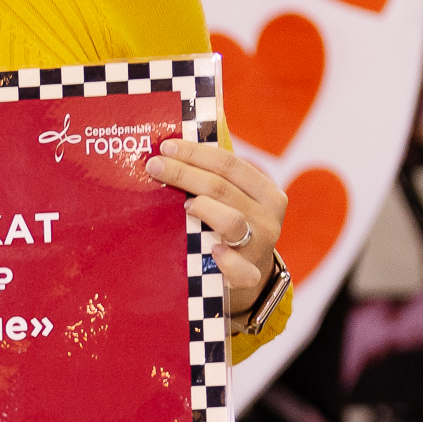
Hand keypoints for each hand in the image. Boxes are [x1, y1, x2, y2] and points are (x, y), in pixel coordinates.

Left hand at [146, 139, 287, 316]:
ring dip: (203, 208)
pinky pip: (240, 269)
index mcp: (267, 192)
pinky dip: (227, 260)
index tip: (166, 146)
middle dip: (184, 173)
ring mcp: (260, 246)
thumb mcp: (235, 200)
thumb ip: (215, 178)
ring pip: (231, 221)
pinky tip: (213, 251)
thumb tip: (172, 150)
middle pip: (222, 188)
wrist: (251, 273)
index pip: (228, 164)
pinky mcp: (250, 275)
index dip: (195, 153)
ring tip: (184, 205)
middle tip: (155, 166)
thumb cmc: (234, 226)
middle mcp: (268, 217)